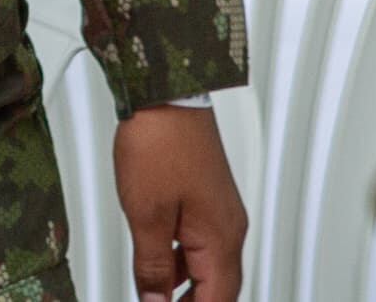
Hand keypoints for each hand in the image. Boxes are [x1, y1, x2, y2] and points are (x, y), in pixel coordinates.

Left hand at [112, 105, 245, 301]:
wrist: (166, 94)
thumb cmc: (161, 143)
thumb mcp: (146, 216)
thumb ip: (152, 266)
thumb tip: (154, 300)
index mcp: (221, 240)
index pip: (217, 300)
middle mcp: (229, 228)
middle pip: (220, 289)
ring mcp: (221, 211)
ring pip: (211, 267)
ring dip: (188, 287)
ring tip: (158, 297)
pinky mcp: (209, 197)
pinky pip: (203, 243)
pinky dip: (185, 262)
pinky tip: (161, 263)